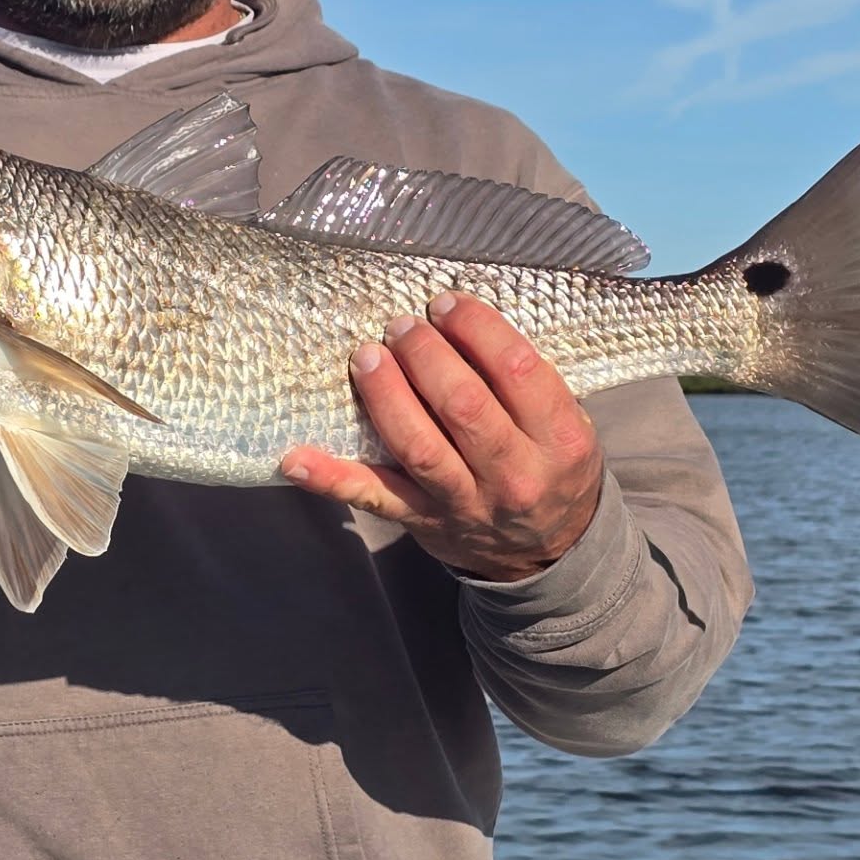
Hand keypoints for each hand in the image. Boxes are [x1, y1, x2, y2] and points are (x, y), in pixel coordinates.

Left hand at [281, 292, 602, 581]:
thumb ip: (524, 382)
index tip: (445, 304)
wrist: (548, 556)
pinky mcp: (421, 520)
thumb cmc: (551, 470)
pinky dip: (331, 477)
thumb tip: (459, 320)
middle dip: (424, 354)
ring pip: (417, 444)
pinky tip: (295, 458)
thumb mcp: (564, 426)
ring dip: (385, 394)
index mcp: (559, 440)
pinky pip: (373, 497)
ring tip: (366, 356)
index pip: (517, 369)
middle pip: (461, 404)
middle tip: (400, 325)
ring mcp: (464, 501)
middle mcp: (514, 474)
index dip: (476, 327)